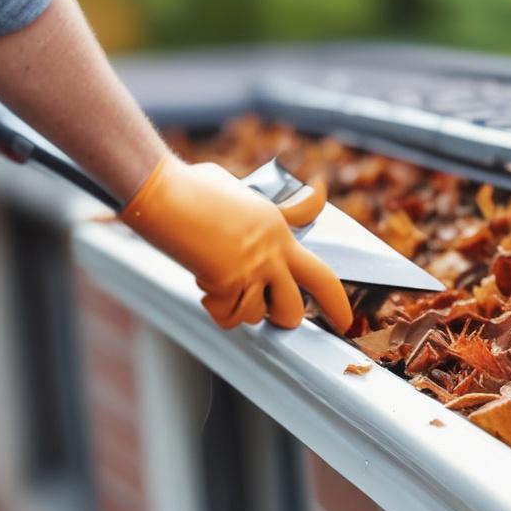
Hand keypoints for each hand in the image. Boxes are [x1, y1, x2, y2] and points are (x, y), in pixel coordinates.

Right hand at [121, 154, 351, 331]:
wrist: (164, 194)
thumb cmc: (199, 188)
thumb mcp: (253, 194)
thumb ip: (286, 208)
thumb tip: (317, 192)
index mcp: (282, 234)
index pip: (323, 275)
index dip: (338, 304)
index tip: (346, 322)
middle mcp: (270, 256)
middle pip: (294, 310)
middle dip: (284, 318)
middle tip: (271, 310)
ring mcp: (247, 271)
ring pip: (255, 317)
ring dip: (240, 308)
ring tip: (225, 283)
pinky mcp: (222, 283)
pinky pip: (226, 316)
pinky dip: (215, 307)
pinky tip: (207, 286)